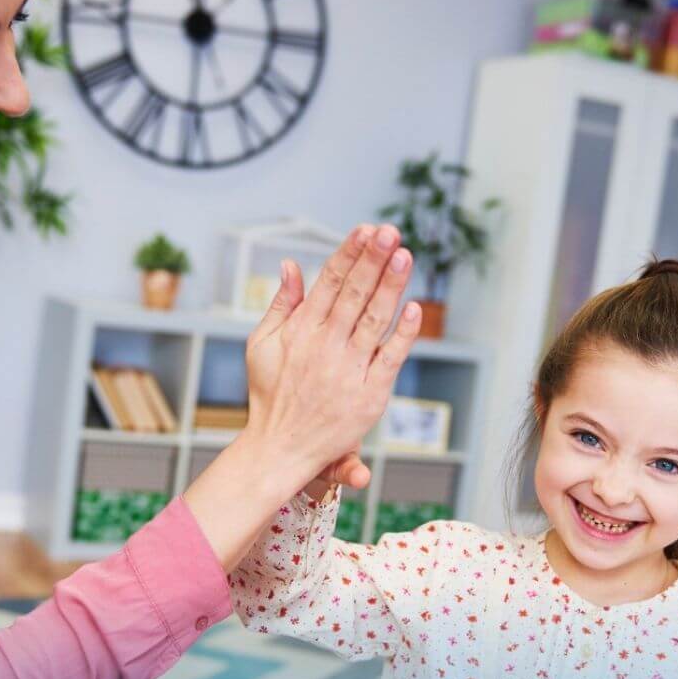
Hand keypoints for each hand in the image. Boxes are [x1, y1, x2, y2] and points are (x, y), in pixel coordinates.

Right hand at [244, 223, 418, 491]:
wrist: (280, 447)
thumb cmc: (270, 394)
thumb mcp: (262, 344)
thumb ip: (281, 304)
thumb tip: (291, 264)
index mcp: (301, 331)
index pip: (329, 282)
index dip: (350, 254)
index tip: (366, 231)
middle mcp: (325, 347)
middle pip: (354, 293)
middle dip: (374, 259)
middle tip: (390, 232)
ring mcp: (349, 370)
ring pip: (375, 319)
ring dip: (391, 285)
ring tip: (405, 254)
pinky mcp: (370, 393)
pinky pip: (391, 358)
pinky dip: (404, 333)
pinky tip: (414, 307)